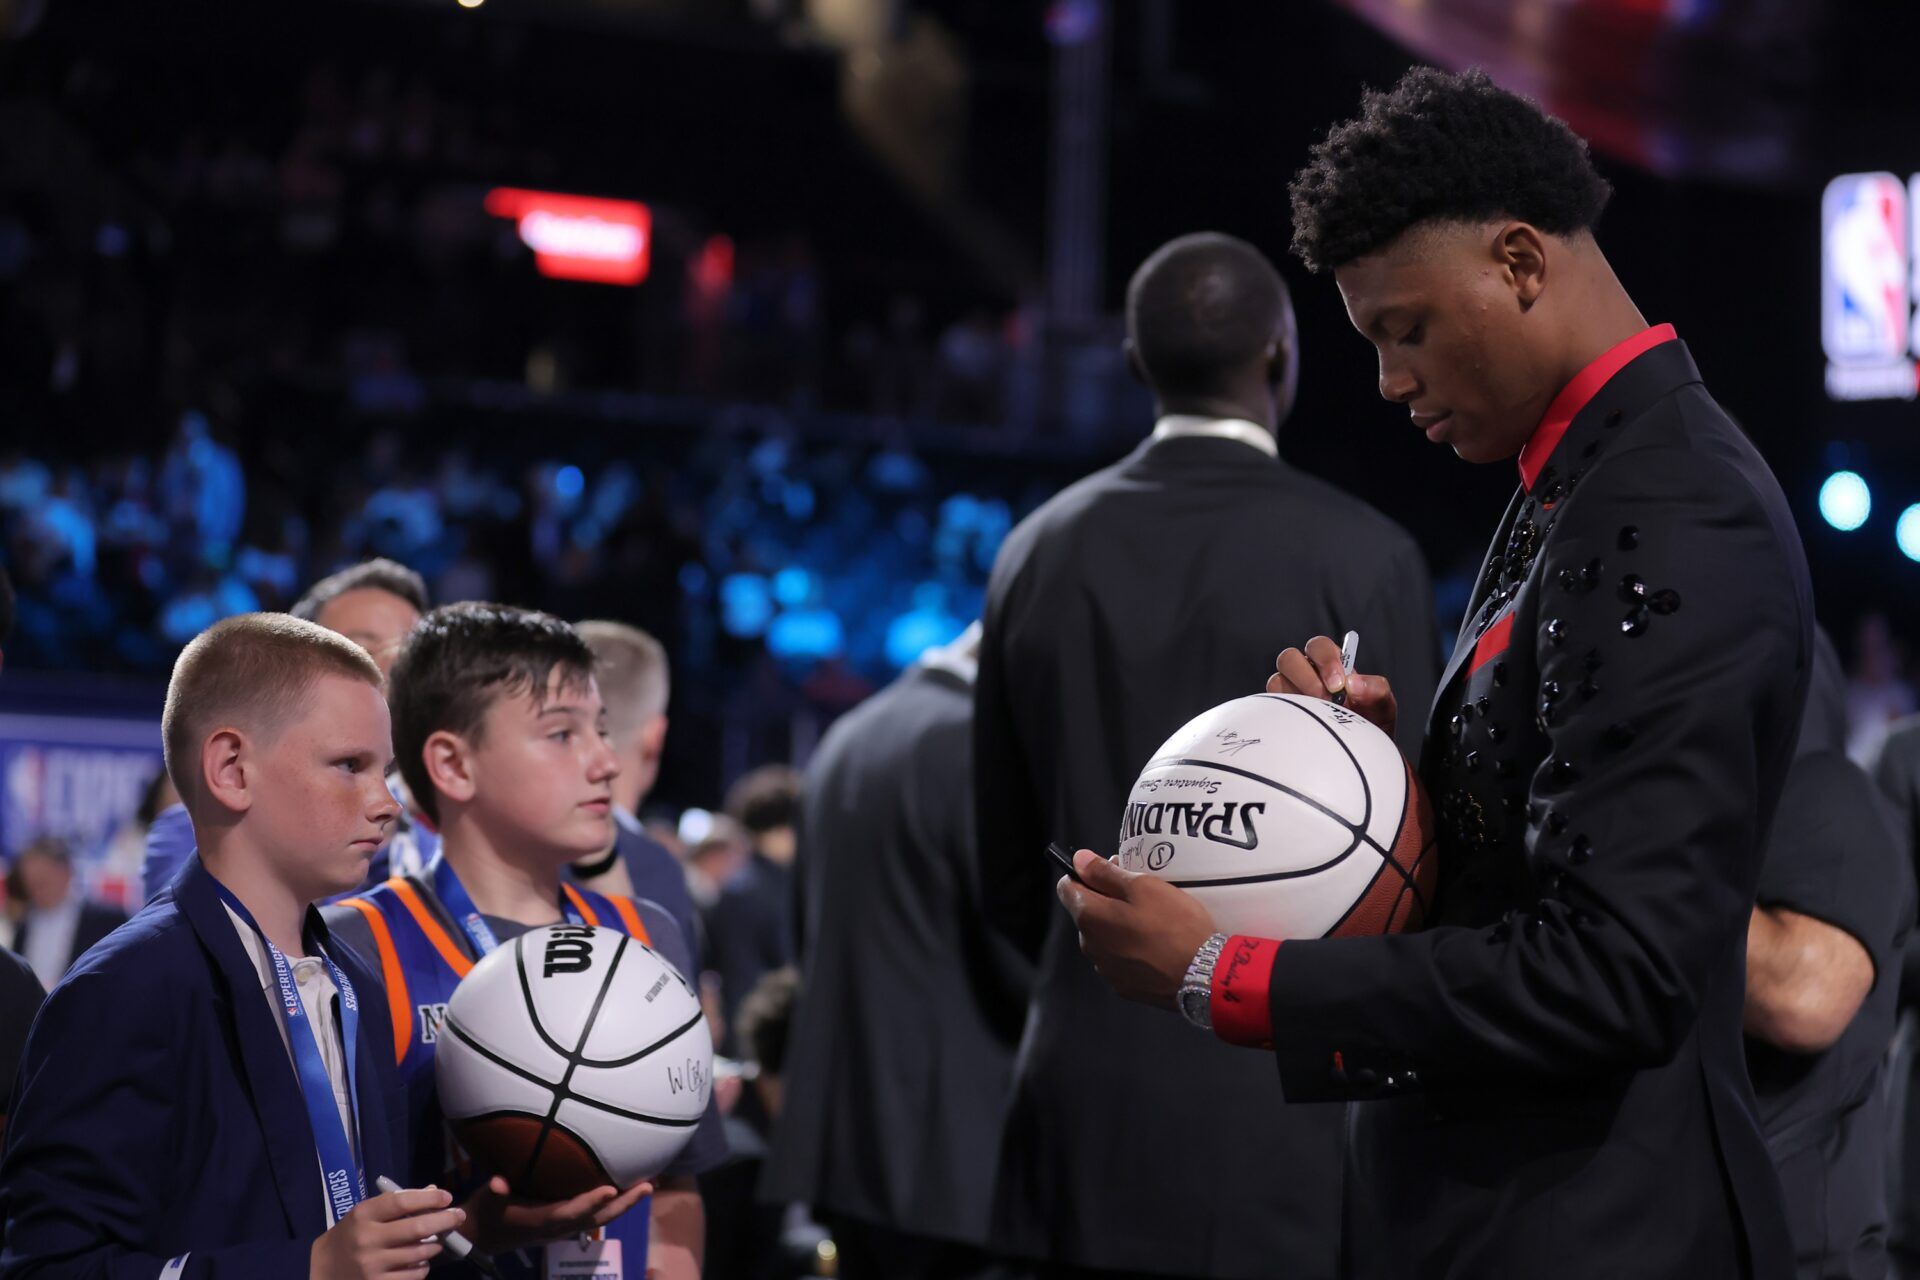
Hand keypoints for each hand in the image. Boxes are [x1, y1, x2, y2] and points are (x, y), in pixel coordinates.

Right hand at [310, 1186, 462, 1279]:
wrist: (324, 1271)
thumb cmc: (351, 1235)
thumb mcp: (365, 1214)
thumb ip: (396, 1203)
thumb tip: (434, 1192)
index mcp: (363, 1215)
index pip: (401, 1202)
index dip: (428, 1199)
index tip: (446, 1197)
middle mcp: (367, 1239)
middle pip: (417, 1228)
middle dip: (444, 1220)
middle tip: (459, 1216)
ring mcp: (373, 1265)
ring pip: (420, 1253)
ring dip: (434, 1246)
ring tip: (435, 1241)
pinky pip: (414, 1274)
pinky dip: (423, 1266)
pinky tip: (419, 1261)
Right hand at [462, 1175, 653, 1254]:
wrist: (485, 1236)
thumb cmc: (486, 1213)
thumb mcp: (487, 1201)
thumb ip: (495, 1191)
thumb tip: (498, 1182)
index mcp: (541, 1221)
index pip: (570, 1213)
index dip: (590, 1203)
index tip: (610, 1189)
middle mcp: (558, 1227)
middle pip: (597, 1218)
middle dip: (623, 1204)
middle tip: (647, 1186)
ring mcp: (565, 1227)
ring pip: (600, 1218)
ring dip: (625, 1204)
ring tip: (648, 1185)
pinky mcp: (567, 1223)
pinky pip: (595, 1215)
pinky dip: (614, 1204)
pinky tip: (628, 1188)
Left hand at [1058, 849, 1218, 1008]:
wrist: (1204, 975)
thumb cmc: (1174, 924)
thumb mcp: (1143, 887)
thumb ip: (1105, 872)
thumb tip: (1078, 859)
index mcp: (1089, 917)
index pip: (1066, 887)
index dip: (1085, 874)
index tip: (1111, 872)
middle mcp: (1089, 946)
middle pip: (1086, 912)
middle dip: (1106, 899)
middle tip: (1140, 894)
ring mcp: (1105, 969)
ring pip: (1103, 937)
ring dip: (1118, 925)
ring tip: (1152, 922)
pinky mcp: (1123, 986)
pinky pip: (1118, 958)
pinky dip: (1130, 949)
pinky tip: (1155, 946)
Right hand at [1269, 635, 1397, 740]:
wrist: (1357, 754)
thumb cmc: (1368, 724)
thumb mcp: (1381, 705)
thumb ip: (1375, 689)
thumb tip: (1353, 683)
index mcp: (1329, 664)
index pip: (1318, 646)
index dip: (1326, 660)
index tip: (1339, 684)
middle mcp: (1304, 674)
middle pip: (1288, 658)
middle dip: (1307, 677)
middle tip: (1326, 700)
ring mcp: (1288, 693)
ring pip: (1277, 681)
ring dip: (1297, 697)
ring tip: (1318, 717)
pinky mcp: (1278, 712)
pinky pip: (1271, 706)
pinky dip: (1286, 713)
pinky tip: (1305, 727)